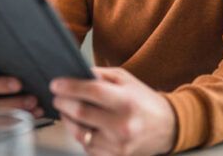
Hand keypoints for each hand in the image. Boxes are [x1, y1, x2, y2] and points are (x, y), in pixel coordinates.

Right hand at [0, 57, 43, 117]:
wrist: (34, 88)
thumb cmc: (22, 69)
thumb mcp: (17, 58)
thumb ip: (14, 54)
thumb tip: (22, 45)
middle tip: (18, 84)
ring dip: (11, 104)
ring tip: (31, 100)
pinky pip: (0, 122)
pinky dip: (18, 118)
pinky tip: (34, 111)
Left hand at [50, 67, 176, 155]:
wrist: (167, 127)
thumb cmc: (144, 101)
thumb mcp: (126, 79)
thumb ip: (100, 75)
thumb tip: (75, 74)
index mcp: (126, 101)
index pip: (91, 91)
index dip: (69, 87)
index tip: (56, 84)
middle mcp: (122, 124)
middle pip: (81, 112)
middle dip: (62, 102)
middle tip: (57, 96)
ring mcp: (118, 145)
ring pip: (79, 133)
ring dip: (68, 120)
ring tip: (67, 110)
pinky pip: (87, 147)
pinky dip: (80, 135)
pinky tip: (81, 125)